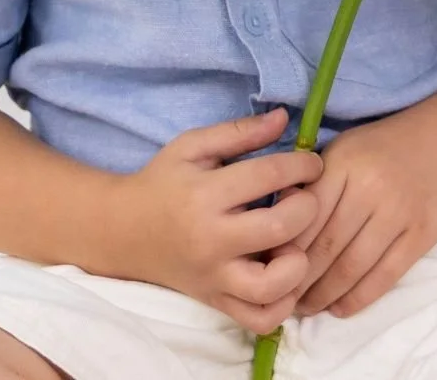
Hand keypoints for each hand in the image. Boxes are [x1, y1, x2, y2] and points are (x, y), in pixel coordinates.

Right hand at [101, 108, 322, 334]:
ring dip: (298, 262)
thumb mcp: (193, 146)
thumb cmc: (162, 182)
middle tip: (306, 197)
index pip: (268, 175)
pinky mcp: (216, 303)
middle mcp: (211, 240)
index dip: (302, 165)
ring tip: (295, 241)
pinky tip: (286, 275)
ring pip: (272, 287)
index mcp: (206, 194)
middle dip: (307, 207)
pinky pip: (260, 319)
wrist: (123, 231)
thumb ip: (239, 132)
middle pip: (279, 228)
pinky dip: (284, 303)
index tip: (313, 163)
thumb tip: (285, 118)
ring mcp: (214, 278)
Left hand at [281, 104, 436, 318]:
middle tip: (281, 298)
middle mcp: (370, 188)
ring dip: (325, 294)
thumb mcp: (344, 148)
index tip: (266, 268)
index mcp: (344, 162)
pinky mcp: (421, 236)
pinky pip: (385, 275)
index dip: (283, 248)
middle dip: (299, 279)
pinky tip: (340, 308)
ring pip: (352, 266)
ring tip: (307, 307)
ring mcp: (398, 213)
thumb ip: (314, 181)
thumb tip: (277, 219)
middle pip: (326, 246)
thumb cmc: (385, 145)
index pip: (305, 215)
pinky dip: (359, 298)